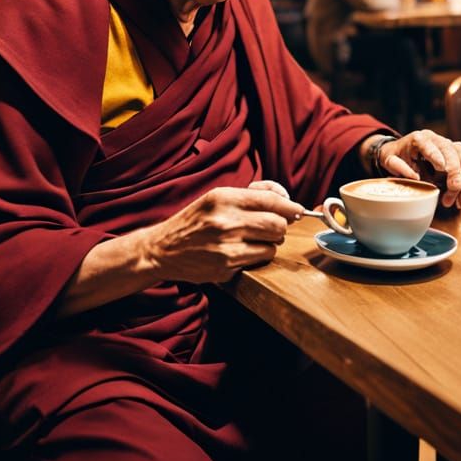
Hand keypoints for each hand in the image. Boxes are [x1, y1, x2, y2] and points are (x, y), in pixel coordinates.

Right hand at [142, 184, 304, 283]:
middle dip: (281, 226)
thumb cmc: (194, 220)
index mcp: (224, 198)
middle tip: (273, 227)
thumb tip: (285, 197)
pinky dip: (256, 257)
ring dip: (269, 243)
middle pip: (278, 224)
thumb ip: (251, 193)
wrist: (163, 248)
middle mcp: (226, 221)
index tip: (297, 210)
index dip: (290, 206)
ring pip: (272, 245)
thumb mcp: (216, 198)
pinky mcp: (226, 267)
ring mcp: (226, 246)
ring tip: (254, 240)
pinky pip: (258, 261)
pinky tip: (241, 253)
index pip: (271, 200)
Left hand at [377, 130, 460, 207]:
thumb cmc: (396, 156)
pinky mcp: (456, 153)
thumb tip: (415, 177)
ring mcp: (448, 144)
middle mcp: (436, 139)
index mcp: (419, 138)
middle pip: (451, 152)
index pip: (429, 145)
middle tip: (454, 189)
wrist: (401, 151)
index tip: (443, 168)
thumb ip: (398, 167)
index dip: (436, 156)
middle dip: (456, 172)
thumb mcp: (389, 160)